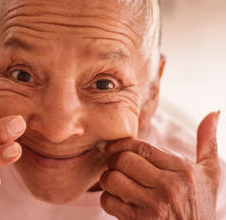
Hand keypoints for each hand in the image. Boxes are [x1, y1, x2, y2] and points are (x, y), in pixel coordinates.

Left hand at [99, 112, 220, 219]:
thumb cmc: (200, 207)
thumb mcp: (210, 175)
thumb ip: (207, 143)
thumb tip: (213, 112)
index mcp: (184, 170)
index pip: (141, 147)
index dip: (121, 144)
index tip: (114, 148)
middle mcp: (170, 187)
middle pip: (123, 160)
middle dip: (113, 162)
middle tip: (116, 166)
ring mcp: (154, 206)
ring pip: (112, 179)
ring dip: (108, 180)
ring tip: (115, 183)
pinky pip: (109, 202)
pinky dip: (108, 200)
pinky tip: (118, 201)